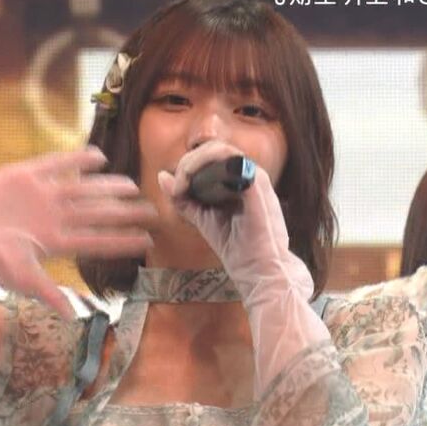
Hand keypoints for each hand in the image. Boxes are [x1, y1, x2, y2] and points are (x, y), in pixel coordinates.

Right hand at [0, 148, 156, 318]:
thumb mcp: (17, 277)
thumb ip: (46, 291)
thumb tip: (72, 316)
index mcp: (55, 242)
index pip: (96, 241)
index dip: (121, 240)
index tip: (147, 240)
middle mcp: (54, 217)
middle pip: (96, 213)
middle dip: (124, 212)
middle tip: (153, 210)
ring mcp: (41, 196)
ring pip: (82, 189)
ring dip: (107, 187)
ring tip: (131, 185)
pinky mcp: (25, 176)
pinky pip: (56, 165)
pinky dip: (76, 160)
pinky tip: (98, 157)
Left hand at [159, 141, 326, 394]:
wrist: (264, 276)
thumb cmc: (242, 253)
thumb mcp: (205, 222)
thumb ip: (186, 200)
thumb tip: (163, 176)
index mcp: (241, 184)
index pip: (214, 157)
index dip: (190, 165)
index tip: (175, 189)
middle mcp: (251, 178)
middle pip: (216, 149)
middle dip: (189, 162)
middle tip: (177, 184)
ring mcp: (257, 180)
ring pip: (222, 149)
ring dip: (194, 162)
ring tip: (182, 183)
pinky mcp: (258, 186)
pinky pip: (231, 159)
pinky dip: (205, 166)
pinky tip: (190, 185)